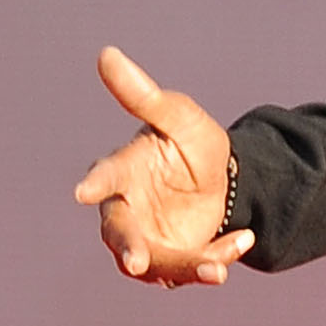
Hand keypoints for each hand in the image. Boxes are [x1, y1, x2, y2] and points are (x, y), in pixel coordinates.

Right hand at [72, 45, 251, 284]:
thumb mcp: (178, 117)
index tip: (83, 191)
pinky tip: (243, 237)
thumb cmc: (190, 143)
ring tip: (219, 271)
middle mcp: (128, 210)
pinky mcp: (173, 262)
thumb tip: (107, 54)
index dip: (96, 183)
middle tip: (138, 263)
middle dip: (130, 249)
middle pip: (120, 235)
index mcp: (123, 172)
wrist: (223, 180)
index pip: (106, 176)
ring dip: (187, 268)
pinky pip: (191, 270)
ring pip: (158, 265)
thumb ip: (144, 96)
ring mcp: (148, 240)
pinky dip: (218, 260)